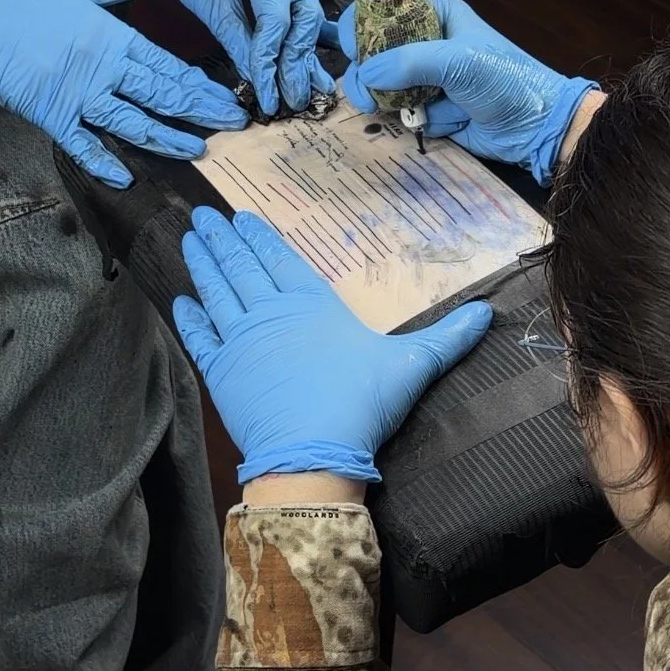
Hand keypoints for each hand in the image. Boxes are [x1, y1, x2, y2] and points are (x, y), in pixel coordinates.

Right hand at [0, 0, 247, 186]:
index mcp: (113, 36)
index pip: (169, 66)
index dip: (202, 85)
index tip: (229, 98)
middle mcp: (102, 69)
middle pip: (162, 97)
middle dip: (200, 114)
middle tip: (234, 127)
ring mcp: (76, 96)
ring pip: (132, 124)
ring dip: (167, 140)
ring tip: (197, 151)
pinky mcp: (48, 115)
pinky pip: (82, 145)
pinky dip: (103, 163)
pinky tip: (125, 178)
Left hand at [125, 0, 334, 116]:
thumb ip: (233, 36)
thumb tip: (254, 75)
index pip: (277, 20)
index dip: (271, 59)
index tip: (266, 92)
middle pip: (304, 19)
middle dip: (298, 62)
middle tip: (291, 99)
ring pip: (308, 19)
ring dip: (306, 56)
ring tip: (311, 92)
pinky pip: (300, 14)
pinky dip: (303, 41)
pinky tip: (314, 67)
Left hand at [173, 206, 491, 482]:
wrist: (312, 454)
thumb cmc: (360, 405)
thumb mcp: (411, 365)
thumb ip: (446, 338)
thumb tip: (488, 313)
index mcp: (311, 304)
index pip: (280, 259)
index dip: (260, 237)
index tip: (242, 218)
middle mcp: (270, 314)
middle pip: (241, 267)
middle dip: (221, 238)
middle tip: (201, 216)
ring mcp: (240, 342)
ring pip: (215, 292)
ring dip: (202, 264)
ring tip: (188, 239)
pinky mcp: (221, 374)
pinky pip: (199, 338)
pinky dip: (189, 318)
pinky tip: (181, 301)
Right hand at [333, 0, 598, 183]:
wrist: (537, 128)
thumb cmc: (506, 81)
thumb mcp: (459, 61)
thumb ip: (408, 63)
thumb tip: (365, 75)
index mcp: (434, 15)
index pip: (382, 11)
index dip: (362, 28)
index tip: (354, 52)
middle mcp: (426, 43)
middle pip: (374, 53)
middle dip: (367, 74)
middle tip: (366, 95)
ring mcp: (426, 79)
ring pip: (383, 87)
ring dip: (387, 102)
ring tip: (396, 113)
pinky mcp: (430, 110)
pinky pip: (403, 114)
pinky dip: (413, 121)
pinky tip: (436, 123)